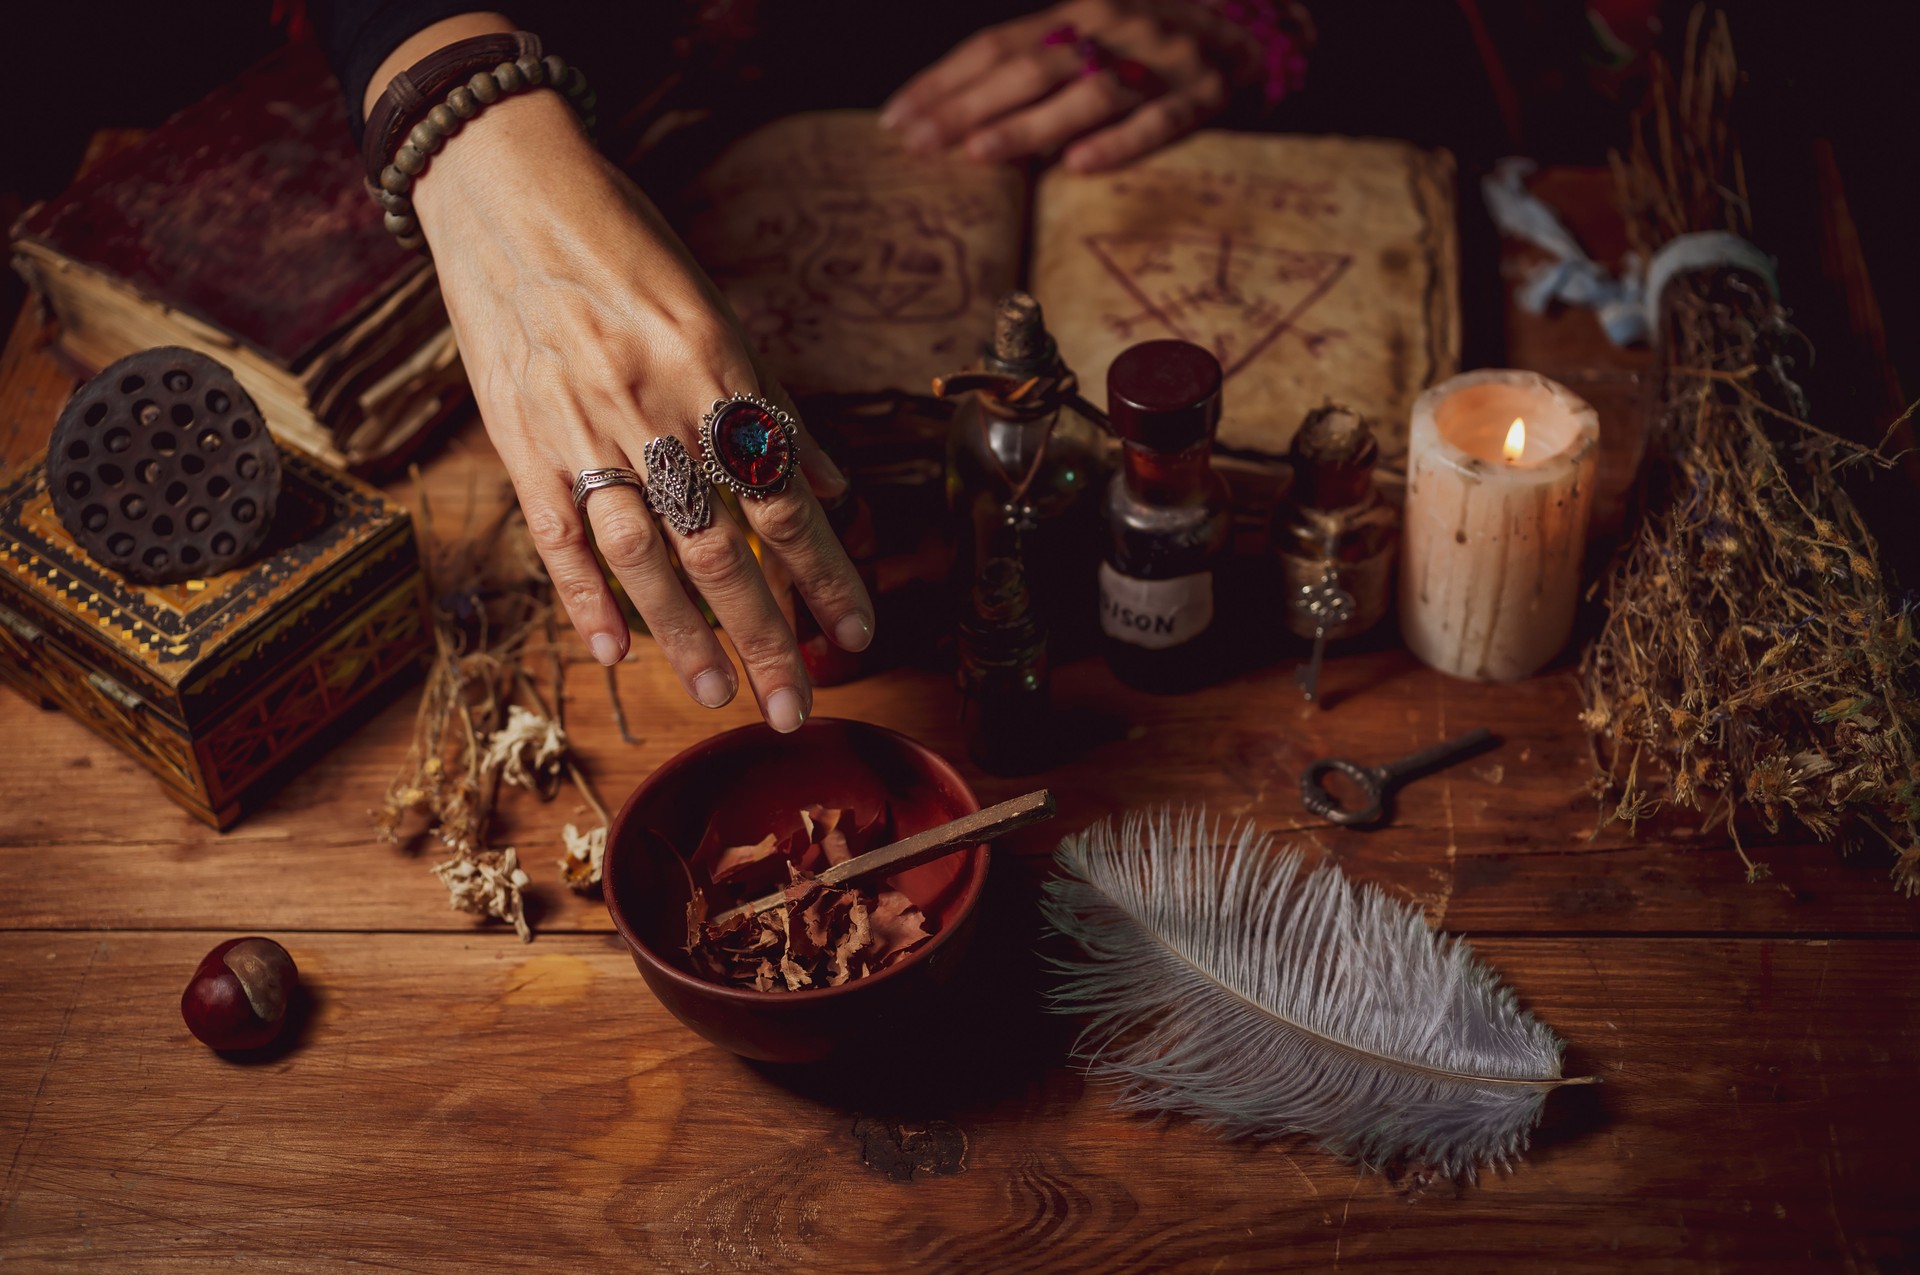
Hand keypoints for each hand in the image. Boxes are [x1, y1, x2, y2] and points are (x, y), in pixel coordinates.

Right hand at [410, 90, 873, 731]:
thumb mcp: (716, 314)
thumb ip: (773, 409)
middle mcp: (655, 408)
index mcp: (717, 373)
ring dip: (683, 636)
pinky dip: (585, 598)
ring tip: (714, 694)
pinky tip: (614, 651)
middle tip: (794, 706)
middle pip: (724, 549)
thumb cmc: (624, 247)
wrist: (505, 189)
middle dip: (767, 639)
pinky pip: (558, 536)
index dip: (828, 576)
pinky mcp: (521, 440)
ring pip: (644, 557)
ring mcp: (583, 430)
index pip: (788, 500)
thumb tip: (835, 489)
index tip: (857, 633)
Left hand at [880, 0, 1266, 172]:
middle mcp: (1113, 29)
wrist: (1260, 17)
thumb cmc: (1158, 36)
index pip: (996, 45)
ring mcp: (1160, 60)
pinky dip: (1120, 142)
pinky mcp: (1205, 93)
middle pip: (1029, 69)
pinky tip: (1080, 166)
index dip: (945, 81)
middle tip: (918, 142)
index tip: (898, 117)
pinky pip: (1160, 120)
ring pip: (1086, 94)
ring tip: (979, 153)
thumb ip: (1042, 59)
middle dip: (967, 107)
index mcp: (1079, 12)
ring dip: (1030, 125)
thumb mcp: (1096, 29)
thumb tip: (966, 112)